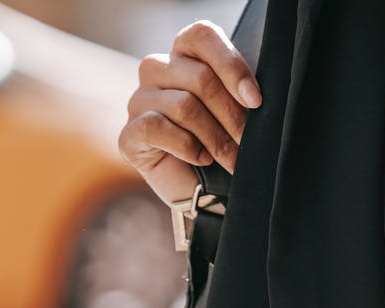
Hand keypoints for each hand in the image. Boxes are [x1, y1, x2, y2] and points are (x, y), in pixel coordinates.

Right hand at [118, 20, 260, 207]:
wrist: (210, 195)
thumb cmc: (228, 147)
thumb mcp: (241, 112)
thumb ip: (242, 92)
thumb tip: (254, 96)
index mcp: (185, 55)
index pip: (201, 36)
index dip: (231, 65)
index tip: (256, 100)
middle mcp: (157, 71)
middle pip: (199, 77)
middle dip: (232, 114)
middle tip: (249, 141)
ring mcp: (139, 101)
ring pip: (183, 105)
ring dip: (216, 137)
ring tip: (232, 158)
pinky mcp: (129, 135)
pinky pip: (157, 128)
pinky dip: (188, 148)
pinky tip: (201, 160)